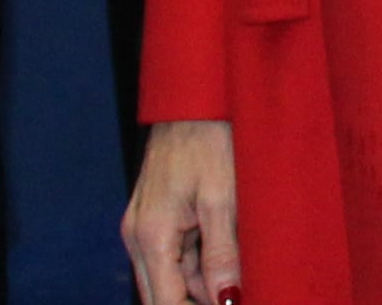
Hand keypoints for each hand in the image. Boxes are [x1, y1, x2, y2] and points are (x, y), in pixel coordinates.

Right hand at [126, 118, 242, 304]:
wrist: (194, 98)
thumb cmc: (210, 138)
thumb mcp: (224, 199)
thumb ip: (221, 254)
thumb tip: (225, 299)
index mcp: (151, 236)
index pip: (165, 303)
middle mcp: (139, 237)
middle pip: (165, 295)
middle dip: (201, 300)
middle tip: (240, 291)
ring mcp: (145, 228)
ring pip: (174, 277)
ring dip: (204, 282)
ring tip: (243, 265)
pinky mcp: (156, 218)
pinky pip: (176, 255)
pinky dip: (201, 261)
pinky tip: (231, 250)